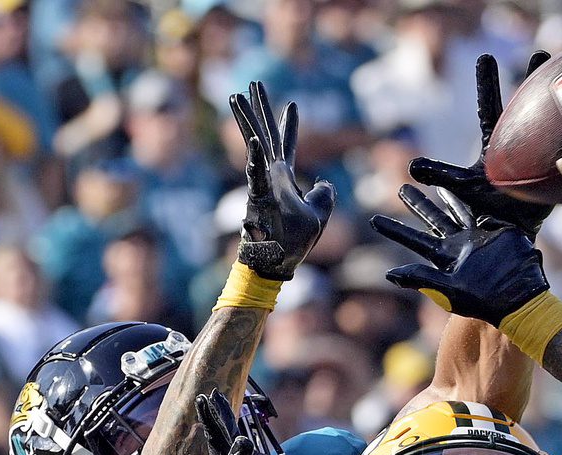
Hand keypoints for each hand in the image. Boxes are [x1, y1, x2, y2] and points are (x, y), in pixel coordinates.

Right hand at [229, 81, 335, 278]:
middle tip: (253, 84)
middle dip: (260, 108)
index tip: (292, 104)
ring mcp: (262, 185)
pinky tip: (256, 138)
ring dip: (246, 120)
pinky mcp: (257, 198)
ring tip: (235, 96)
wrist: (276, 263)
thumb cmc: (294, 243)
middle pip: (266, 135)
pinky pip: (256, 175)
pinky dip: (256, 156)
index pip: (286, 145)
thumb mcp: (319, 216)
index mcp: (285, 179)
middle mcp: (271, 177)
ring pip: (254, 146)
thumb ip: (324, 196)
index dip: (289, 125)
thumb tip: (325, 181)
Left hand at [370, 186, 547, 326]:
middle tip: (401, 187)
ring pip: (456, 210)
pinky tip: (460, 182)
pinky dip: (470, 196)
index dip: (394, 230)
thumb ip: (420, 279)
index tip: (374, 220)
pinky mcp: (495, 230)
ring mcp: (476, 237)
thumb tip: (389, 275)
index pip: (414, 240)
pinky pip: (480, 208)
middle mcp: (457, 246)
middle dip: (418, 204)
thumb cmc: (481, 300)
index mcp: (444, 259)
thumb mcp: (447, 290)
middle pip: (433, 220)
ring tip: (432, 181)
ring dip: (444, 195)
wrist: (518, 297)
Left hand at [409, 53, 553, 238]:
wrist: (513, 231)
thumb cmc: (487, 209)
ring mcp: (541, 154)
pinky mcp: (557, 170)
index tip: (485, 56)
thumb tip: (411, 168)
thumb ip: (442, 175)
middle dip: (533, 79)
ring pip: (550, 121)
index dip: (486, 83)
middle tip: (541, 53)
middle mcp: (521, 142)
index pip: (489, 108)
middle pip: (526, 105)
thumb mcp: (464, 188)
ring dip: (558, 100)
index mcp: (496, 143)